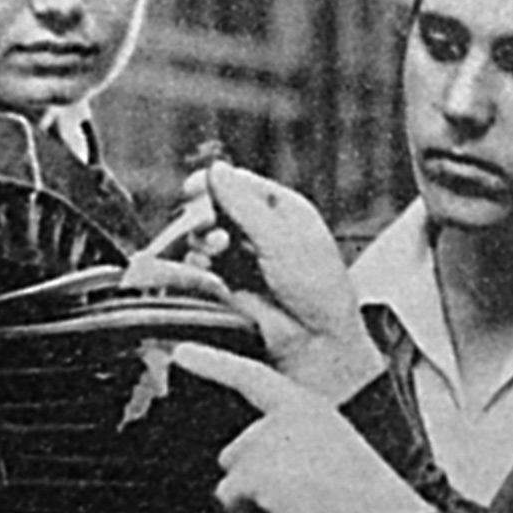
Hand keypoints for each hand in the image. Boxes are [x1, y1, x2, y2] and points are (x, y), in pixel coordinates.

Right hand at [147, 163, 382, 402]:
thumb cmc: (318, 290)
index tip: (194, 187)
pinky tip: (207, 271)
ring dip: (202, 241)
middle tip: (210, 228)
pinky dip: (198, 267)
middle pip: (215, 209)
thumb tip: (217, 169)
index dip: (214, 183)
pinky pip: (200, 268)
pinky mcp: (227, 286)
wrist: (317, 343)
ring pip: (203, 238)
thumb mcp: (283, 239)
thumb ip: (245, 204)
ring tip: (215, 250)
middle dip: (206, 215)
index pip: (240, 184)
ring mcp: (243, 259)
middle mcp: (261, 231)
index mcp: (283, 211)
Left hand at [172, 342, 428, 512]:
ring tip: (301, 507)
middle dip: (254, 480)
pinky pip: (231, 502)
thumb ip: (294, 447)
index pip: (250, 378)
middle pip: (235, 451)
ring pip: (232, 480)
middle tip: (302, 495)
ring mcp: (264, 442)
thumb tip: (262, 473)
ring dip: (255, 500)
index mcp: (307, 406)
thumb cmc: (366, 499)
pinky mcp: (252, 472)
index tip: (182, 353)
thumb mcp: (332, 453)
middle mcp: (282, 417)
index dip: (214, 365)